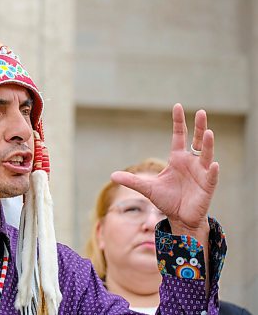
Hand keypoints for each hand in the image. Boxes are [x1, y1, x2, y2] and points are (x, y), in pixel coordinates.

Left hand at [111, 103, 218, 235]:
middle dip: (199, 126)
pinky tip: (213, 164)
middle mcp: (191, 162)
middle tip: (200, 112)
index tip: (177, 106)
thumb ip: (132, 181)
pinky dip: (212, 170)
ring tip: (208, 132)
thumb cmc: (166, 200)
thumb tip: (112, 175)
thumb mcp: (147, 188)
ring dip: (208, 144)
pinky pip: (211, 176)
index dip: (178, 121)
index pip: (179, 136)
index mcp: (178, 158)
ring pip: (206, 155)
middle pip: (197, 141)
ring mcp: (201, 173)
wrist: (179, 218)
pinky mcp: (207, 186)